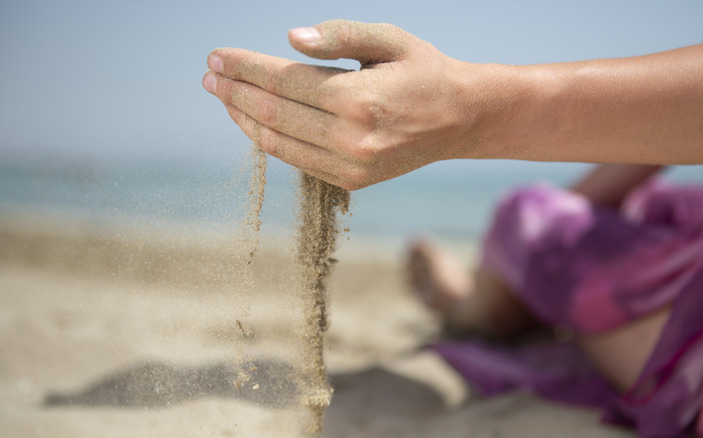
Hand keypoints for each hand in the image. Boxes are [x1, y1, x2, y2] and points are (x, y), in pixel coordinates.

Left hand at [203, 20, 479, 189]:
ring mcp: (351, 166)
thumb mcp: (389, 39)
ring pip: (279, 142)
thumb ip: (339, 36)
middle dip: (235, 92)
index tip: (217, 57)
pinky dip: (269, 141)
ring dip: (244, 118)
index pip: (284, 81)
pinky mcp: (352, 181)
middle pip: (274, 113)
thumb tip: (290, 39)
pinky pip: (296, 160)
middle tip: (209, 76)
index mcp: (360, 99)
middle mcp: (352, 139)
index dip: (245, 68)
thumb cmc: (423, 71)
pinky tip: (255, 122)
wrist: (459, 118)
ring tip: (224, 97)